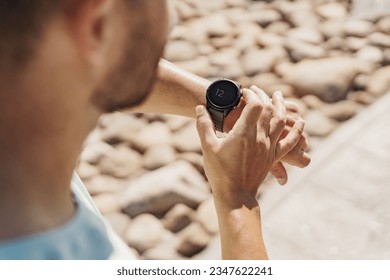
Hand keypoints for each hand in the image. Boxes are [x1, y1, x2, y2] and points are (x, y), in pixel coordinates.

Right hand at [196, 88, 304, 206]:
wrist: (235, 195)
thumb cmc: (219, 172)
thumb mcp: (208, 147)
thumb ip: (203, 125)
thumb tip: (199, 107)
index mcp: (244, 133)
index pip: (255, 105)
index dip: (251, 95)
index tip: (244, 91)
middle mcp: (260, 138)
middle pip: (269, 109)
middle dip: (263, 96)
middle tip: (256, 90)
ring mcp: (269, 147)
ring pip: (281, 121)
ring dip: (281, 106)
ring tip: (278, 96)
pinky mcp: (273, 157)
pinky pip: (290, 141)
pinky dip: (298, 130)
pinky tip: (302, 122)